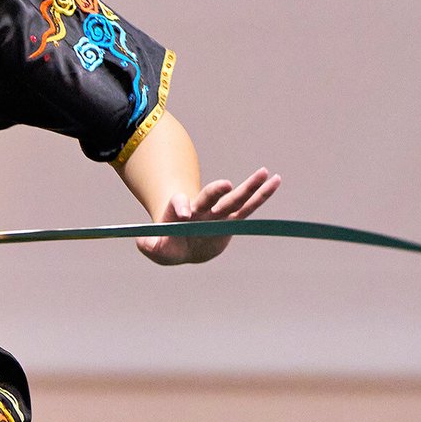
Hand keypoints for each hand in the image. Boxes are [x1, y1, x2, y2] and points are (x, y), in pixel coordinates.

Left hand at [137, 168, 281, 264]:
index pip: (178, 203)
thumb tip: (144, 242)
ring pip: (234, 199)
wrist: (181, 244)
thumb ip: (149, 246)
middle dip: (215, 191)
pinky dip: (262, 196)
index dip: (179, 205)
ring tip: (264, 172)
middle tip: (225, 184)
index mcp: (177, 212)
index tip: (183, 212)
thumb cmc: (167, 245)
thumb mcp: (155, 249)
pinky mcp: (230, 221)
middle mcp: (199, 209)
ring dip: (249, 187)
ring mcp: (216, 214)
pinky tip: (276, 181)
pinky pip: (248, 208)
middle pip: (207, 197)